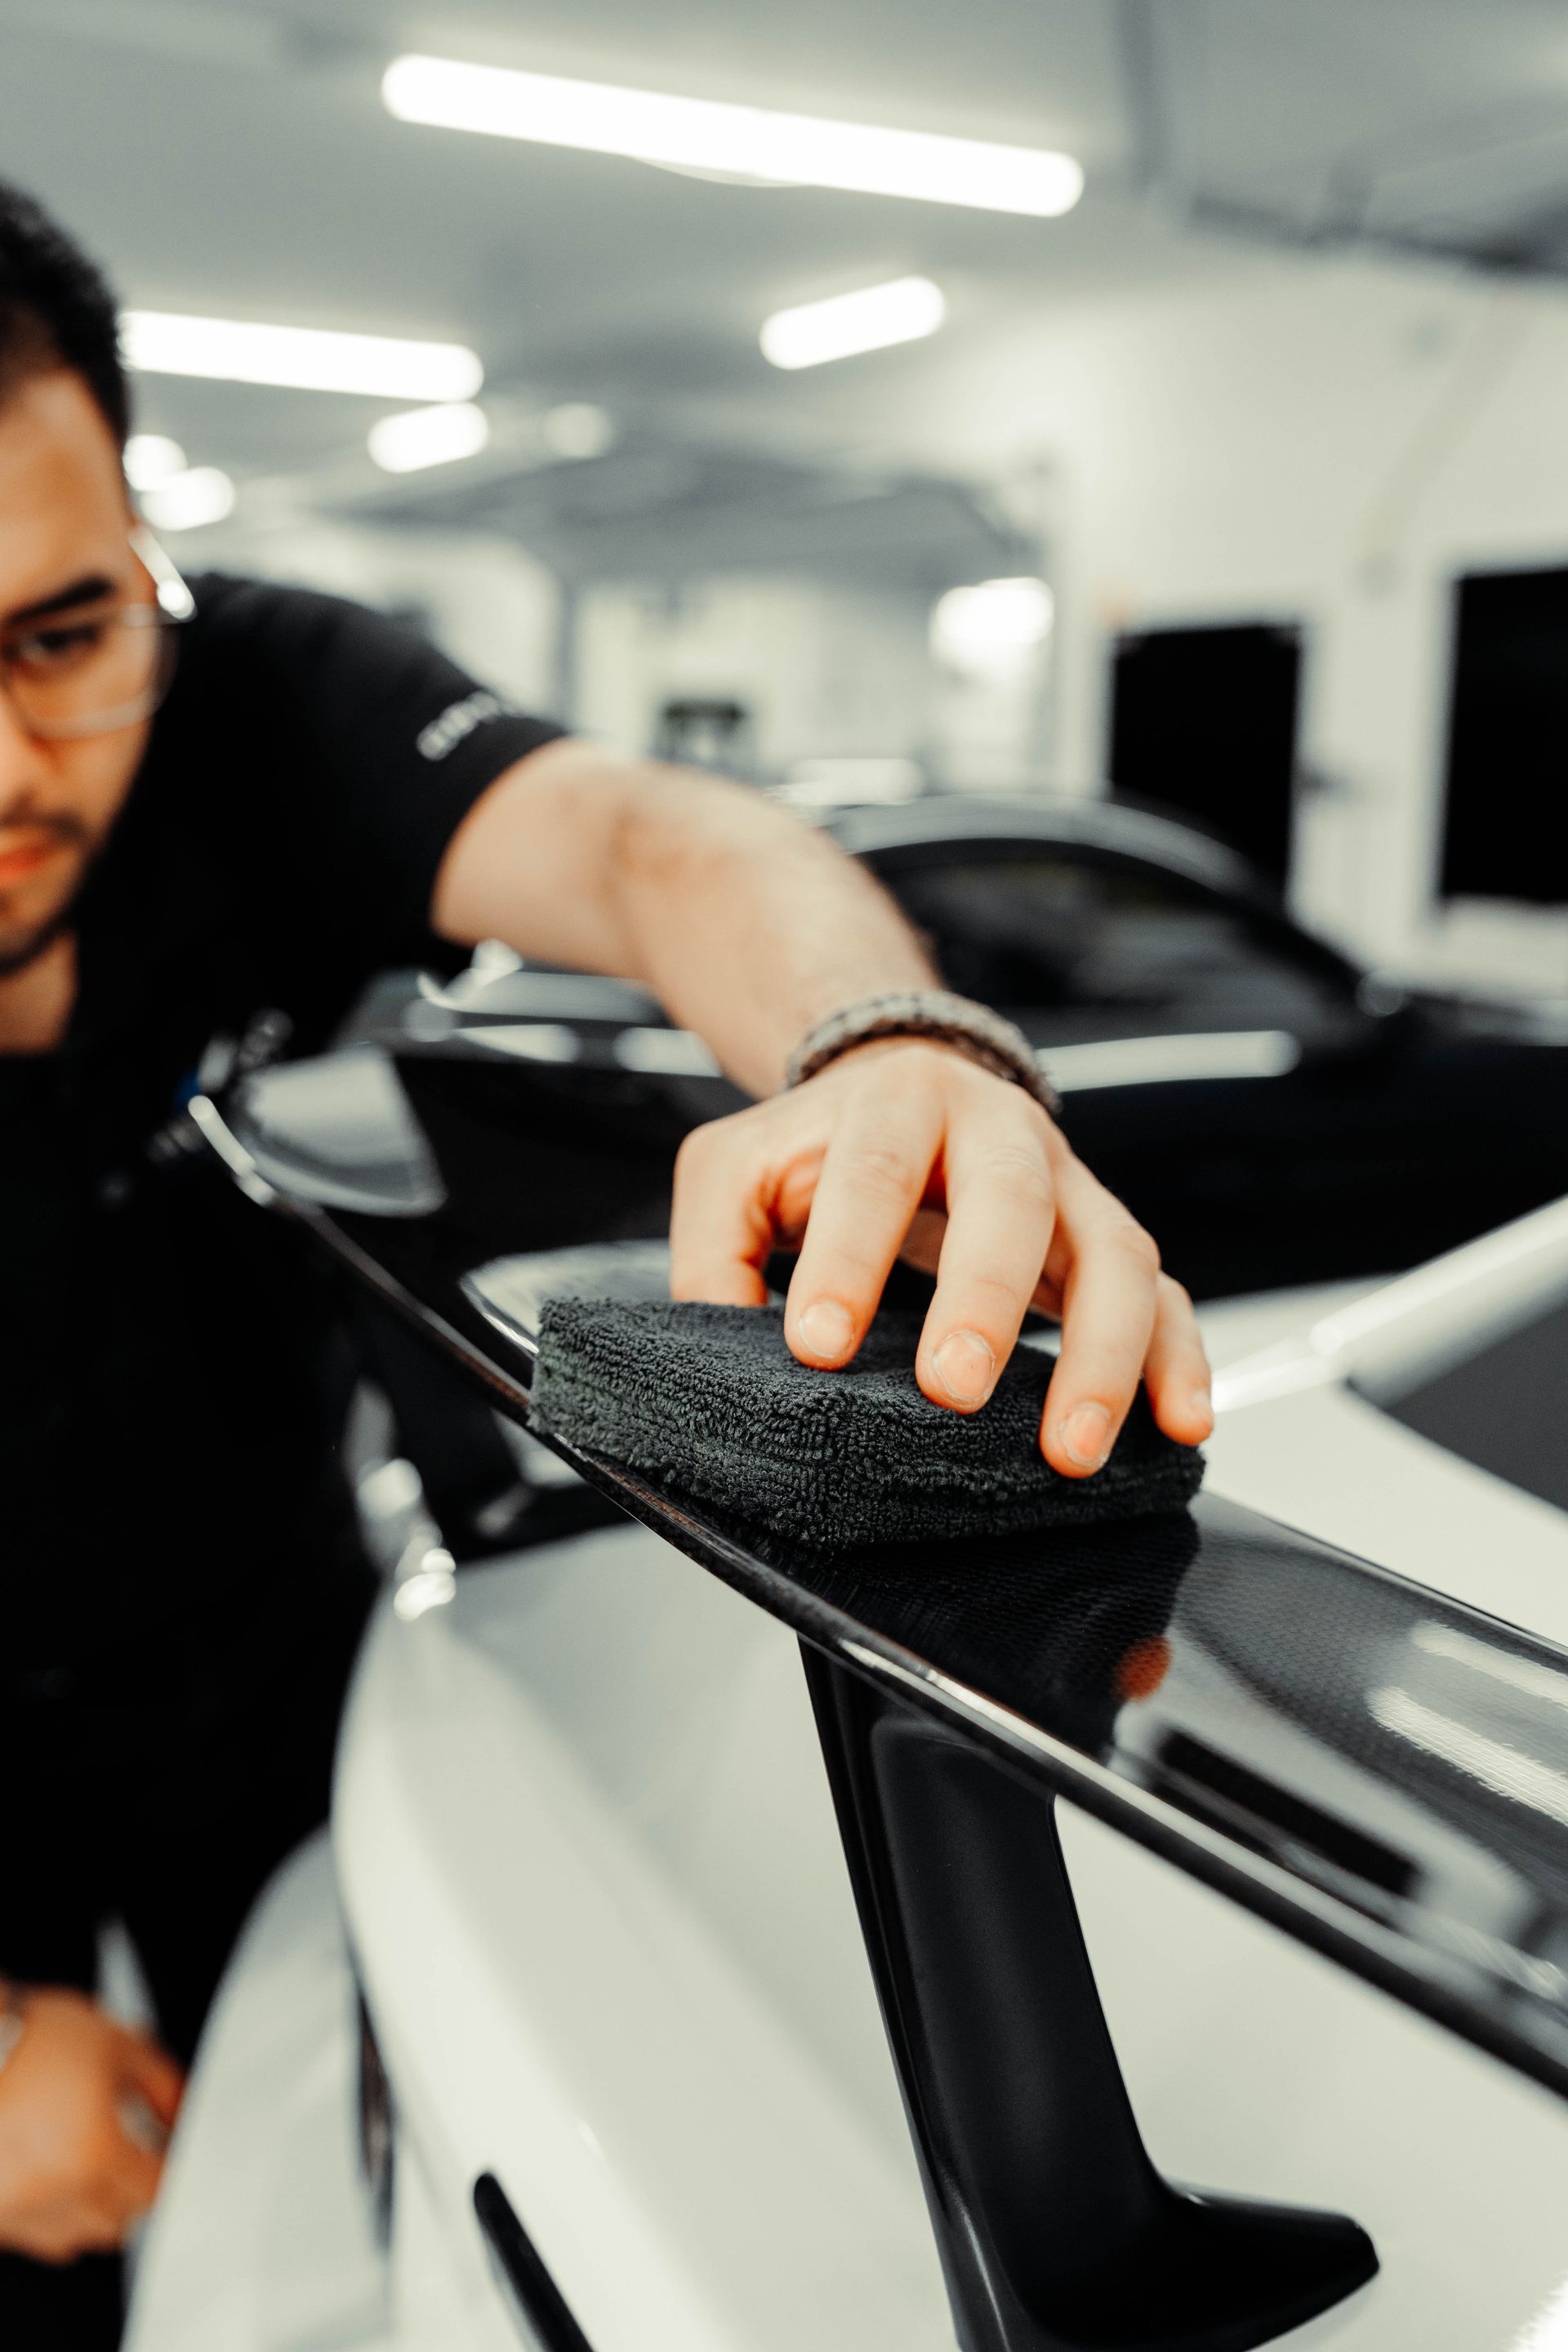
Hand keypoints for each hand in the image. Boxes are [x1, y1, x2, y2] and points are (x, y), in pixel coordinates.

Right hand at [0, 1988, 183, 2261]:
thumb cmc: (30, 2040)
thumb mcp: (117, 2044)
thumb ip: (162, 2085)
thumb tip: (180, 2115)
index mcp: (94, 2154)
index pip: (155, 2189)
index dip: (168, 2165)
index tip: (166, 2149)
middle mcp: (53, 2193)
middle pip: (119, 2219)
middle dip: (132, 2186)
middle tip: (128, 2148)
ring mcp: (17, 2210)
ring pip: (76, 2235)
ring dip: (91, 2207)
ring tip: (84, 2160)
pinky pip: (35, 2236)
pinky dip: (50, 2215)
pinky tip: (49, 2174)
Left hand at [669, 1040, 1213, 1475]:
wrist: (895, 1084)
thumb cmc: (818, 1145)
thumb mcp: (735, 1171)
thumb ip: (713, 1253)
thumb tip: (712, 1352)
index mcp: (896, 1101)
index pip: (873, 1174)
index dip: (848, 1258)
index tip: (818, 1346)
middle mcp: (998, 1130)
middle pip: (1012, 1203)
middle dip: (987, 1301)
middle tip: (952, 1390)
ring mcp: (1067, 1183)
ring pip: (1112, 1254)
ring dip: (1101, 1354)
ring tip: (1071, 1447)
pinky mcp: (1107, 1238)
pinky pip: (1166, 1294)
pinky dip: (1180, 1360)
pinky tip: (1179, 1423)